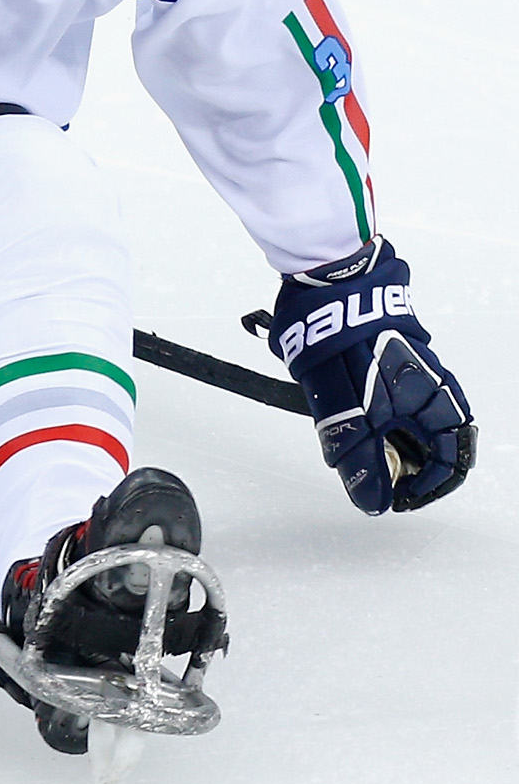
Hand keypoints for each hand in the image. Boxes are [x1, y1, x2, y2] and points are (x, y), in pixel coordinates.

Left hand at [258, 239, 473, 513]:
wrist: (330, 282)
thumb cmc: (350, 344)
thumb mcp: (353, 413)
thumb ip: (362, 458)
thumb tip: (372, 501)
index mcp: (439, 401)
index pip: (454, 459)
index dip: (427, 488)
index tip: (394, 497)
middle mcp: (431, 386)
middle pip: (426, 444)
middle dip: (398, 466)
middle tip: (363, 473)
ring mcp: (406, 371)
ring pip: (401, 423)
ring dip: (377, 442)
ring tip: (345, 443)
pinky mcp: (379, 358)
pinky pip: (380, 399)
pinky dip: (363, 417)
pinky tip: (336, 414)